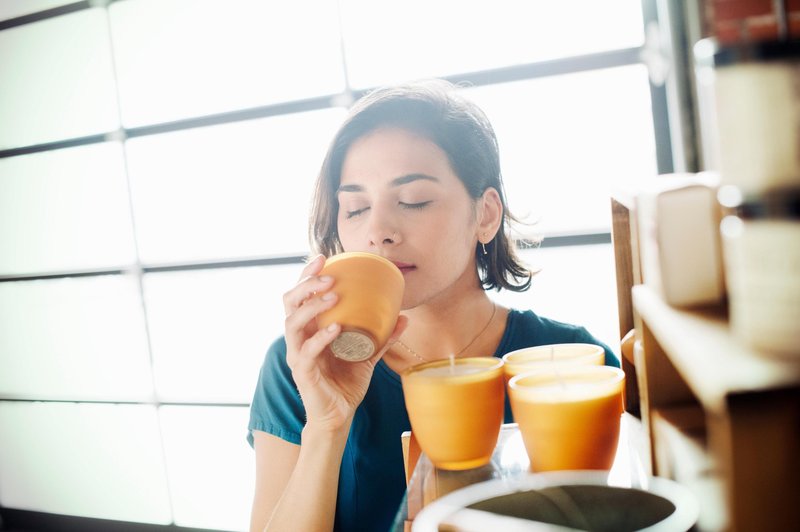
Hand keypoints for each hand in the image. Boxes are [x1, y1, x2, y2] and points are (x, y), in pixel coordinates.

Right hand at [282, 255, 407, 433]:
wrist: (339, 415)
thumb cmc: (347, 382)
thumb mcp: (368, 355)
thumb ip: (383, 337)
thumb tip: (405, 317)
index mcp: (310, 328)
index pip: (301, 295)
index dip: (307, 274)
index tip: (323, 257)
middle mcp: (299, 338)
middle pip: (290, 302)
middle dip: (306, 284)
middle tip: (329, 275)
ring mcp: (298, 355)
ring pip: (292, 323)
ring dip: (311, 306)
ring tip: (332, 295)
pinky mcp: (303, 372)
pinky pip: (307, 351)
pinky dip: (321, 337)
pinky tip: (336, 328)